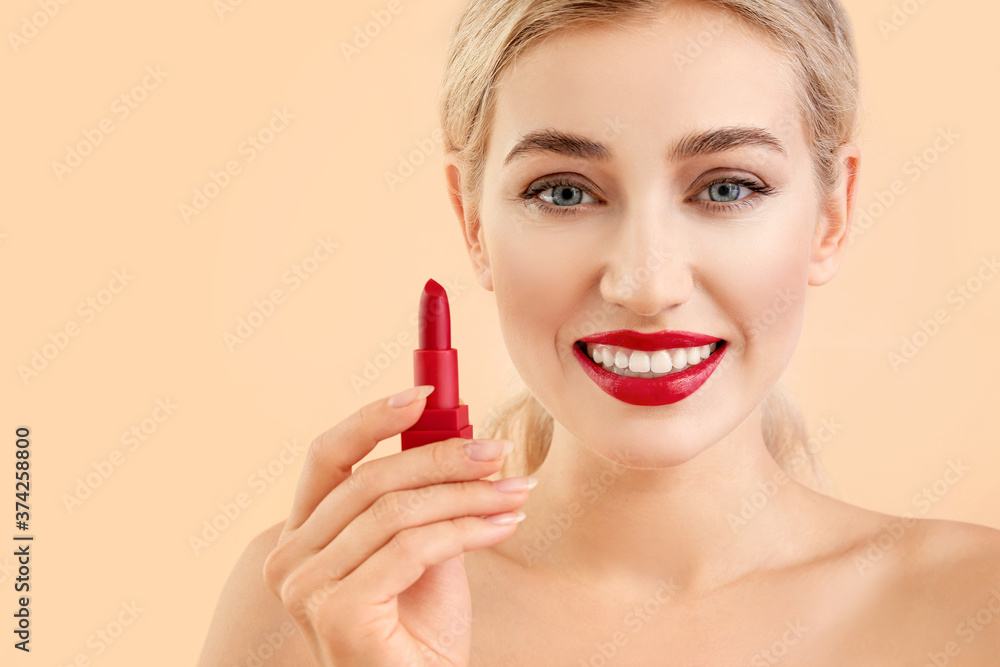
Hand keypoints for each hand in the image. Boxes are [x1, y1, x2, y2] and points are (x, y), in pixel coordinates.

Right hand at [262, 385, 532, 665]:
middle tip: (498, 451)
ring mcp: (307, 589)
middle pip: (370, 479)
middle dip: (443, 457)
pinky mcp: (339, 612)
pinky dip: (468, 529)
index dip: (371, 419)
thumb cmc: (421, 631)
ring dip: (468, 494)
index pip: (326, 457)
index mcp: (302, 537)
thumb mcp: (419, 547)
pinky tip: (504, 524)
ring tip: (517, 490)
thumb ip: (420, 496)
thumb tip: (454, 429)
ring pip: (397, 510)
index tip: (423, 393)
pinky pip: (414, 547)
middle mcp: (290, 560)